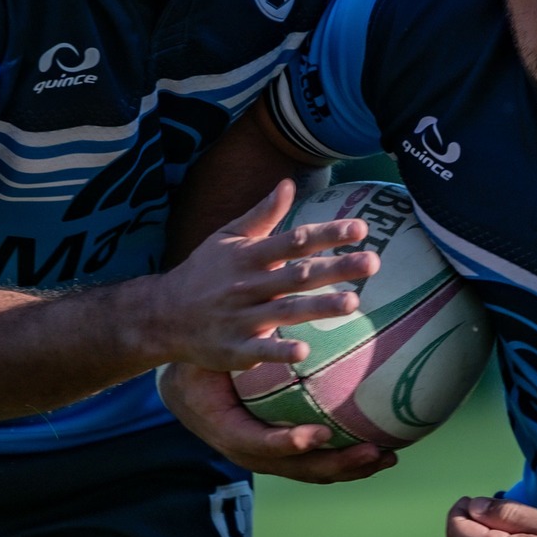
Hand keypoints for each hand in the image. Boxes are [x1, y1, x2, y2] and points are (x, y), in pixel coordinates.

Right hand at [146, 180, 380, 371]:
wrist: (161, 315)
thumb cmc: (203, 272)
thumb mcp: (227, 237)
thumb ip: (262, 215)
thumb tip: (288, 184)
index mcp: (248, 255)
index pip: (295, 241)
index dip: (328, 233)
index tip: (362, 228)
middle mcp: (247, 285)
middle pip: (298, 275)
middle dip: (336, 268)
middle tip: (374, 262)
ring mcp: (240, 318)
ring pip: (285, 311)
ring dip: (319, 307)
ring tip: (354, 303)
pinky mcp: (233, 349)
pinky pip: (259, 351)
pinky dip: (279, 352)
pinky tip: (304, 352)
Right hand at [160, 361, 395, 482]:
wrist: (185, 393)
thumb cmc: (201, 368)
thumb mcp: (213, 356)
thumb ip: (242, 346)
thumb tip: (269, 311)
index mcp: (229, 431)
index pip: (262, 445)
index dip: (292, 443)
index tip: (321, 433)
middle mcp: (251, 452)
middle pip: (298, 468)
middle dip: (338, 463)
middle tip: (372, 451)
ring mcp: (270, 459)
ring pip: (313, 471)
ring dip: (351, 468)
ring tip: (387, 456)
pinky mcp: (283, 456)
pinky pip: (317, 463)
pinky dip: (348, 460)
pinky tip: (379, 449)